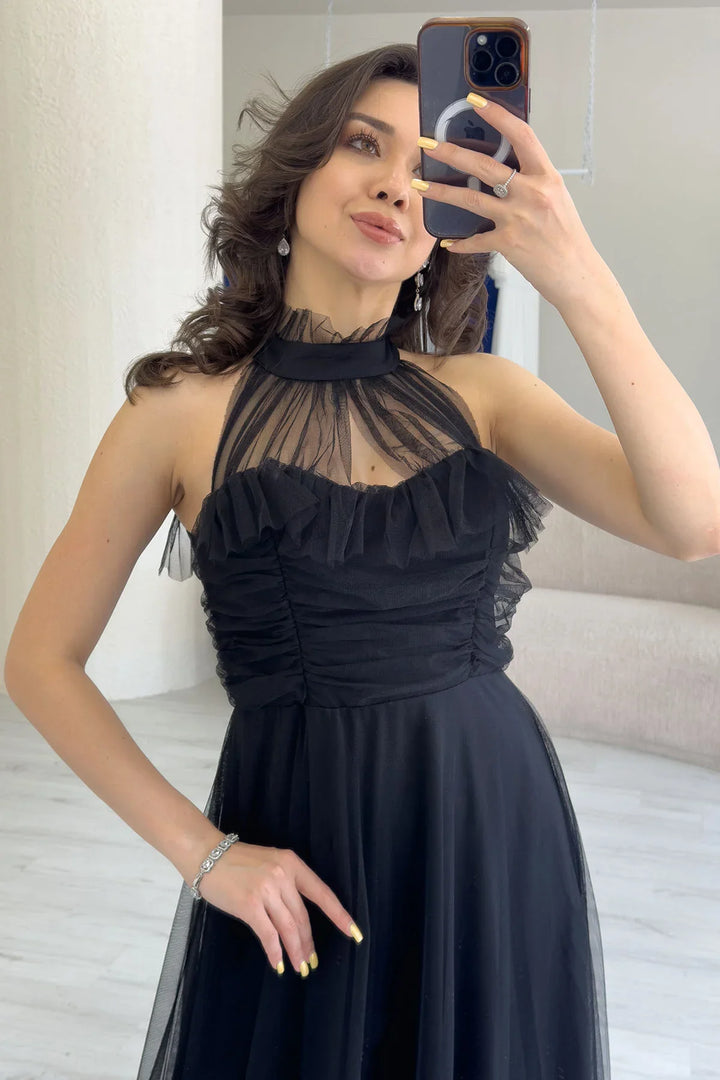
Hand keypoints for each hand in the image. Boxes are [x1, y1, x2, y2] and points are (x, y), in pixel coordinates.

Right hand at [196, 840, 361, 974]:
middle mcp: (282, 875)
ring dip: (296, 951)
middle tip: (312, 962)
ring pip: (289, 928)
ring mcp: (266, 890)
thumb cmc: (237, 862)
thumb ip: (285, 885)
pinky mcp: (249, 905)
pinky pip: (268, 935)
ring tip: (301, 967)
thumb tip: (297, 921)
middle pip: (303, 917)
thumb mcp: (270, 863)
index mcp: (292, 863)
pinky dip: (276, 952)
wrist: (207, 856)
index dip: (340, 916)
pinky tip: (279, 964)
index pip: (322, 893)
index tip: (354, 933)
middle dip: (309, 943)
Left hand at [415, 96, 604, 308]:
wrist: (576, 273)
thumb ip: (533, 181)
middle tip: (428, 143)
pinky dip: (460, 242)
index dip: (497, 115)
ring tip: (419, 184)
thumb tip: (506, 167)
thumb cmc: (567, 237)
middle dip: (451, 152)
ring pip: (470, 199)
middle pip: (484, 165)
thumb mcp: (557, 198)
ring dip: (440, 191)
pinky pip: (475, 240)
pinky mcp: (507, 242)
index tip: (474, 102)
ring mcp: (518, 218)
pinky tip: (448, 243)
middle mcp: (532, 193)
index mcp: (547, 177)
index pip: (521, 135)